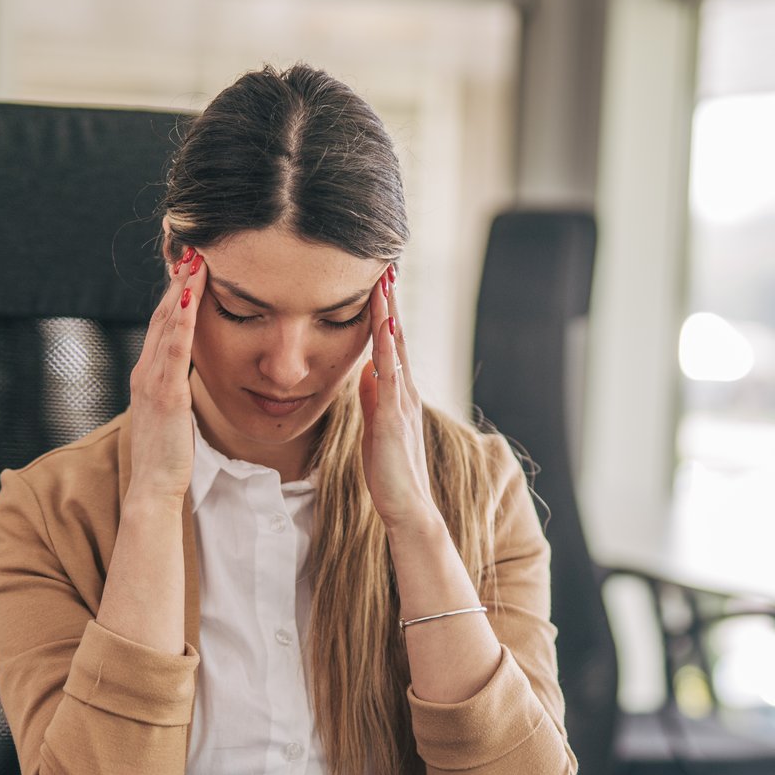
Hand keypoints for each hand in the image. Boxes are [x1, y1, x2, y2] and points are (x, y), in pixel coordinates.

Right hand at [124, 247, 206, 506]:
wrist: (154, 487)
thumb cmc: (168, 455)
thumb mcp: (173, 413)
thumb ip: (177, 389)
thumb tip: (191, 374)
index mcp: (149, 374)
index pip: (164, 323)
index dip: (176, 291)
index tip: (192, 263)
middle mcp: (145, 370)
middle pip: (162, 313)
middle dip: (177, 278)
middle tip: (192, 244)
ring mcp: (152, 380)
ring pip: (166, 323)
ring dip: (180, 288)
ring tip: (194, 256)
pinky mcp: (164, 393)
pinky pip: (174, 348)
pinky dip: (180, 319)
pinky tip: (190, 296)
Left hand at [357, 264, 440, 535]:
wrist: (409, 507)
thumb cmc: (390, 474)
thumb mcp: (376, 428)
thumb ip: (373, 398)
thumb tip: (366, 371)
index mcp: (399, 395)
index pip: (391, 346)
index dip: (385, 315)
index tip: (379, 285)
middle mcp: (405, 392)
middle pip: (396, 337)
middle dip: (390, 303)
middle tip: (385, 266)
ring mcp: (402, 402)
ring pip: (395, 348)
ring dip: (388, 313)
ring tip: (384, 281)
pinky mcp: (394, 415)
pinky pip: (390, 372)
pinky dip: (386, 346)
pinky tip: (382, 324)